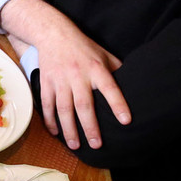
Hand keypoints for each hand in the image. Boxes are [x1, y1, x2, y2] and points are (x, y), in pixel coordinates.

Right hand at [0, 0, 130, 149]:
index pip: (110, 88)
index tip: (125, 121)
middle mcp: (78, 76)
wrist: (53, 34)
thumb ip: (117, 70)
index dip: (117, 104)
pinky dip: (50, 120)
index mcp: (96, 69)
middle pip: (84, 105)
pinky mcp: (46, 82)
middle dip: (90, 127)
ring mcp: (60, 80)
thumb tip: (134, 85)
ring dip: (69, 129)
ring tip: (75, 146)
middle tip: (97, 145)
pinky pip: (47, 105)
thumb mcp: (104, 54)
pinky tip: (55, 133)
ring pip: (64, 108)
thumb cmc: (83, 47)